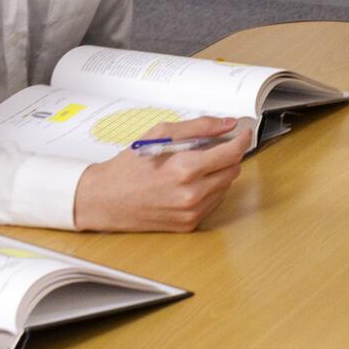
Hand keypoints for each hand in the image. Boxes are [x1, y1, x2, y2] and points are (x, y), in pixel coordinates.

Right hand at [73, 115, 249, 231]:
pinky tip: (189, 183)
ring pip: (225, 187)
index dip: (242, 141)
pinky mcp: (188, 225)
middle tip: (213, 147)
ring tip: (194, 166)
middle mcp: (191, 194)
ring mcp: (191, 213)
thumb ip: (198, 127)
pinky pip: (213, 202)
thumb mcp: (160, 134)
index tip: (244, 134)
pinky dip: (208, 190)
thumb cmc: (129, 166)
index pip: (231, 154)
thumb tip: (228, 123)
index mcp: (184, 169)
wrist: (105, 199)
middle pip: (233, 170)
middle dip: (228, 156)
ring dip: (218, 173)